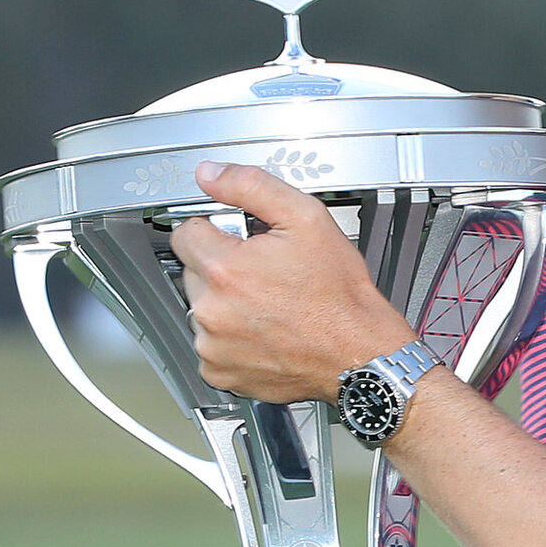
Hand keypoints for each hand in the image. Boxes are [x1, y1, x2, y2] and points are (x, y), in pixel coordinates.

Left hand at [173, 161, 416, 403]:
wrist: (359, 355)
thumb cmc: (339, 297)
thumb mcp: (307, 220)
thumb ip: (251, 187)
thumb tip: (211, 175)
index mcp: (224, 269)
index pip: (186, 233)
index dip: (216, 230)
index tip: (241, 241)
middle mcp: (210, 311)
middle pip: (193, 272)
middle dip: (222, 267)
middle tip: (265, 273)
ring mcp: (212, 345)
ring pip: (201, 309)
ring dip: (225, 303)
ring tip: (268, 304)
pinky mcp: (220, 371)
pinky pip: (210, 345)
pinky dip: (230, 338)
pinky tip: (263, 330)